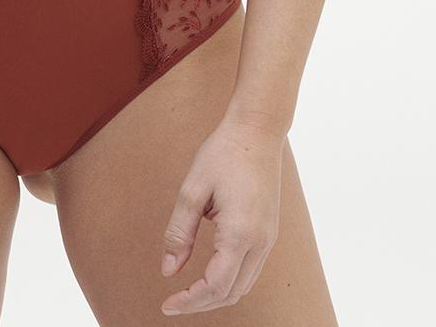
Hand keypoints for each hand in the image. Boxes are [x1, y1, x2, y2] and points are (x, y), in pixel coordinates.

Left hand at [158, 118, 283, 314]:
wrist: (257, 130)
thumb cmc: (223, 153)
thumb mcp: (192, 189)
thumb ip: (179, 233)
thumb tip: (168, 271)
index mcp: (240, 233)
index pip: (216, 286)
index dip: (190, 301)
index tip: (167, 304)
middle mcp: (260, 242)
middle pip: (231, 293)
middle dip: (201, 304)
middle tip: (173, 302)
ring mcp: (268, 238)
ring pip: (244, 285)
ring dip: (216, 295)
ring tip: (188, 292)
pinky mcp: (269, 232)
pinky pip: (251, 270)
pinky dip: (229, 280)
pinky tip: (209, 273)